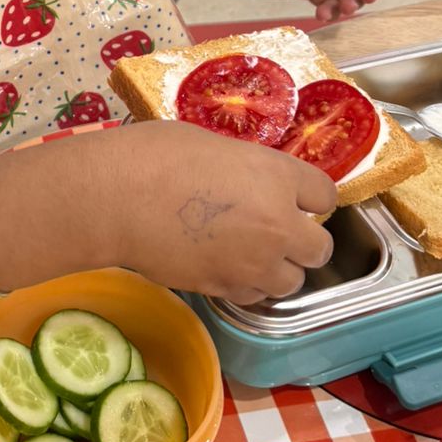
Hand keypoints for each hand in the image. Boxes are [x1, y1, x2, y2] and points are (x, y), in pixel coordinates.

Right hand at [0, 119, 336, 306]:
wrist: (117, 199)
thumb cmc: (155, 155)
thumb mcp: (212, 144)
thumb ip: (244, 167)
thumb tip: (245, 179)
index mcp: (277, 175)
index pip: (325, 194)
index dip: (310, 196)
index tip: (296, 197)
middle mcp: (277, 223)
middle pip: (319, 248)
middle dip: (304, 241)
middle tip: (277, 230)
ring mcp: (253, 262)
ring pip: (292, 281)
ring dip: (279, 269)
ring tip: (252, 254)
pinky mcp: (224, 288)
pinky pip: (254, 296)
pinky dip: (247, 285)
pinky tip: (226, 267)